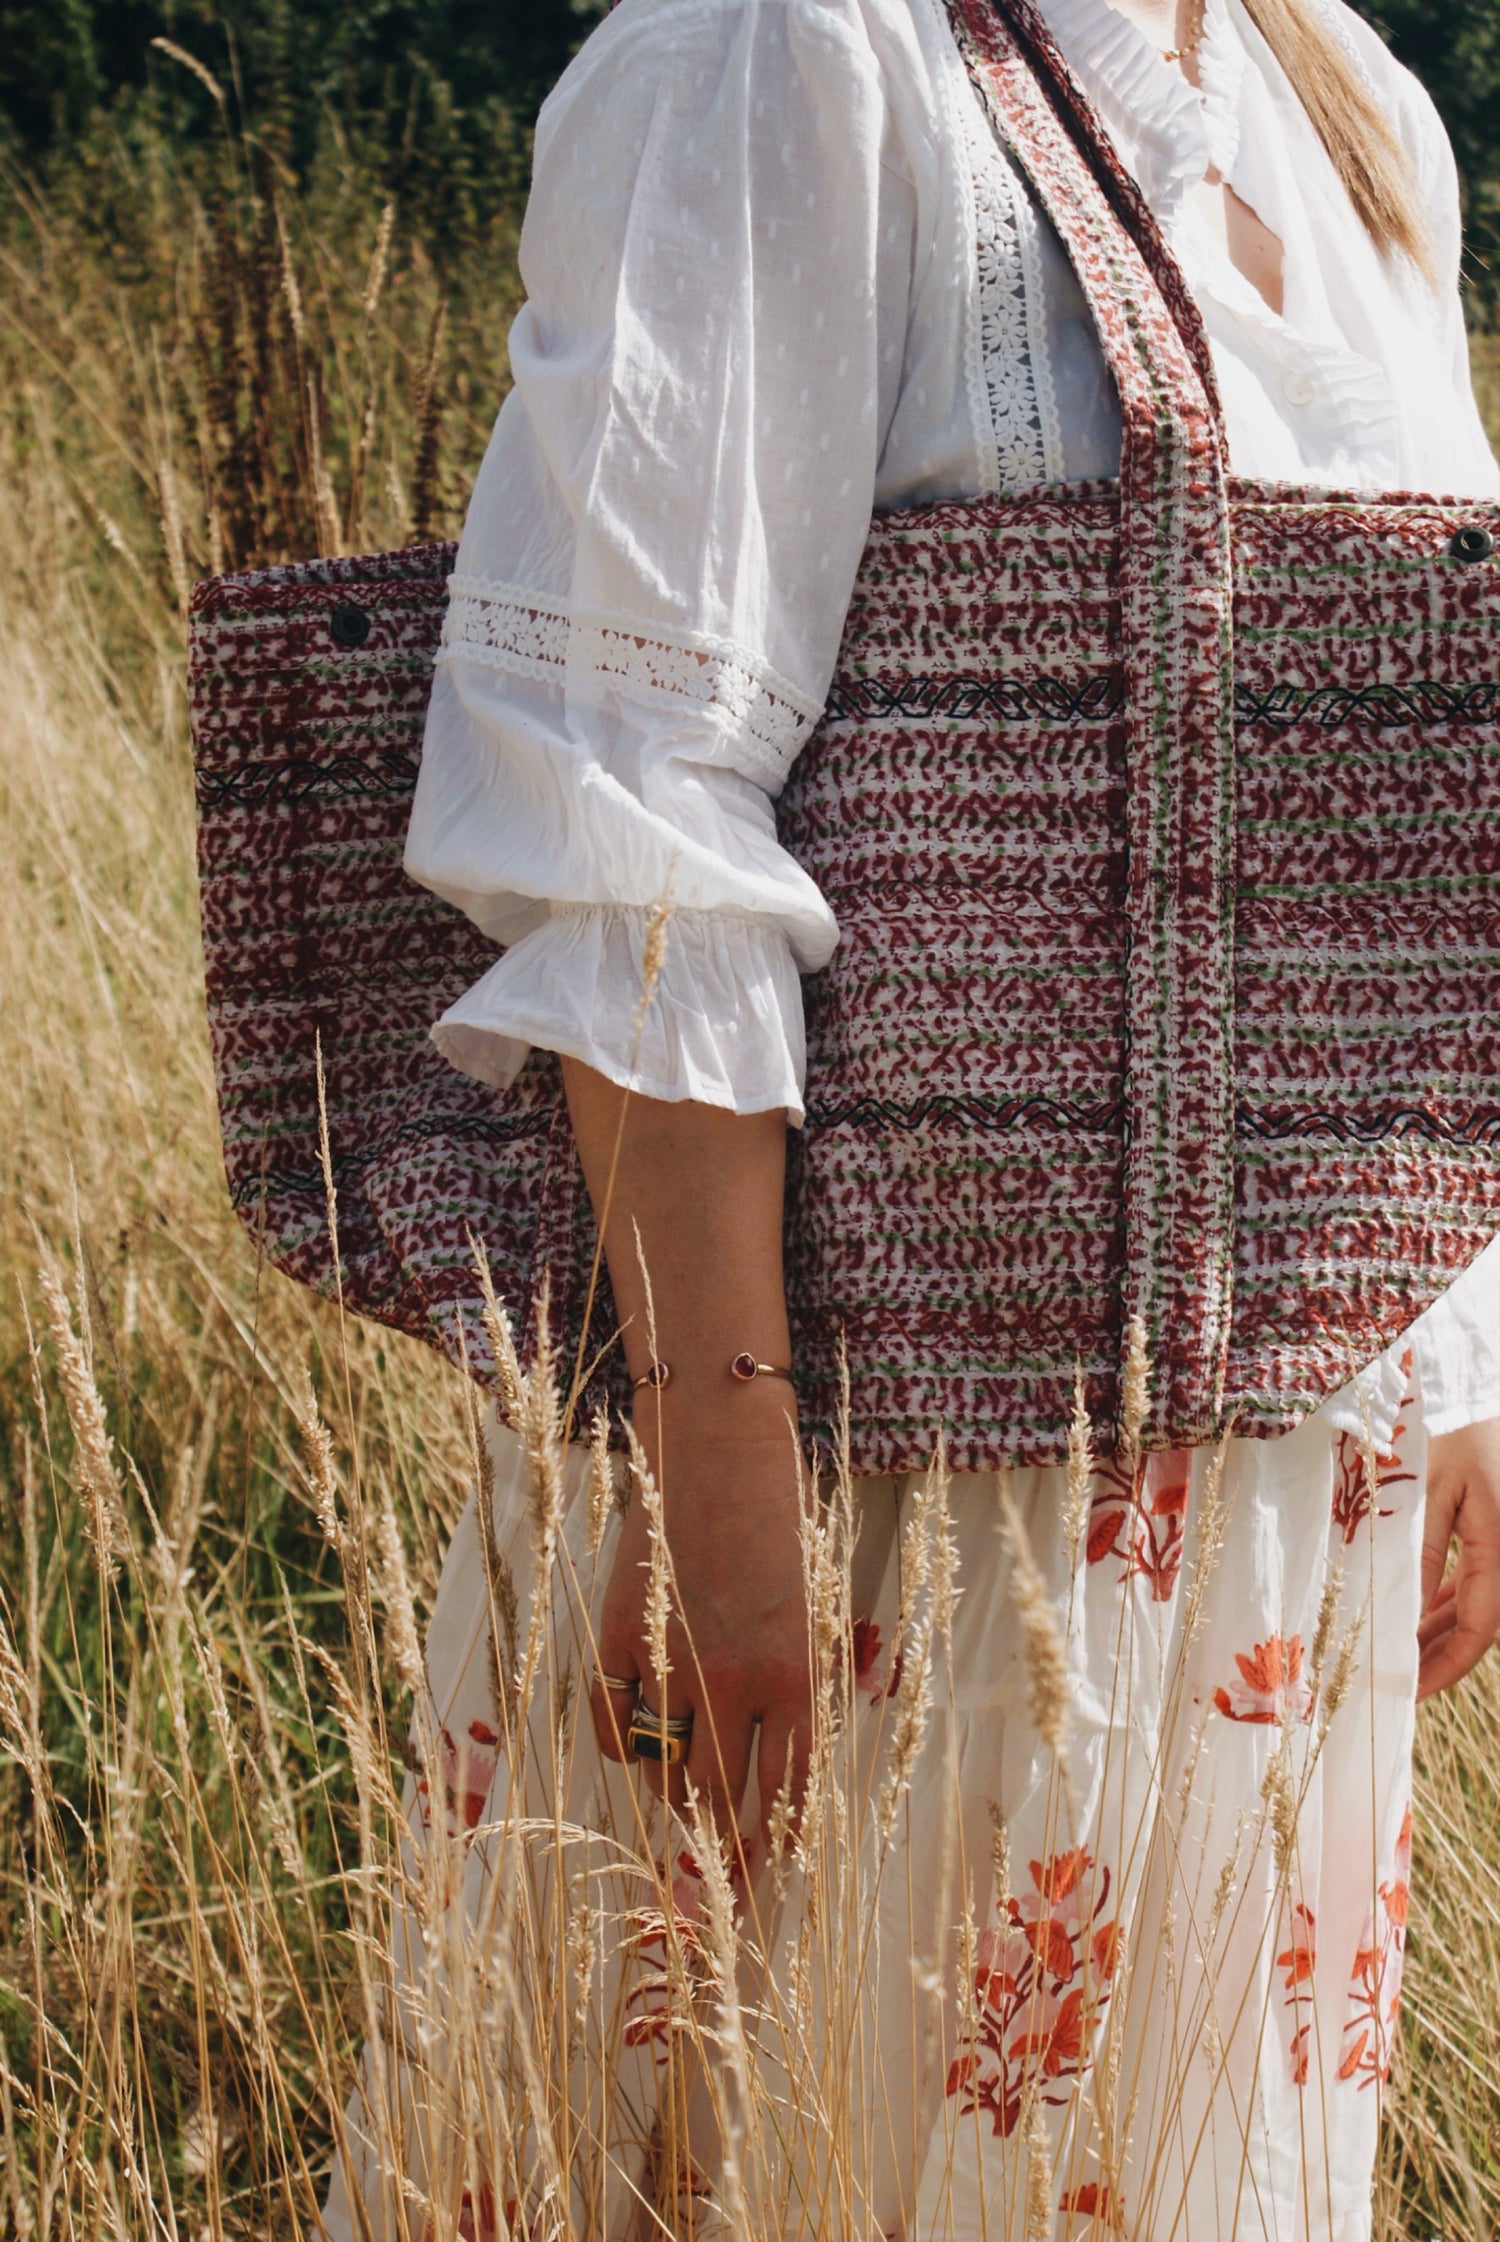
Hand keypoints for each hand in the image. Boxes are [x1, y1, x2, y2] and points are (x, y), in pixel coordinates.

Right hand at [589, 1377, 813, 1845]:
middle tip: (715, 1861)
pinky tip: (640, 1729)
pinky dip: (625, 1742)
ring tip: (682, 1773)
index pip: (790, 1793)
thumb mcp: (812, 1611)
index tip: (767, 1873)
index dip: (776, 1845)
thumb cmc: (779, 1525)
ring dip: (673, 1782)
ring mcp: (669, 1661)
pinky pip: (614, 1730)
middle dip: (718, 1839)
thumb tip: (779, 1781)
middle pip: (719, 1797)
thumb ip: (797, 1692)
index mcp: (797, 1674)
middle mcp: (733, 1679)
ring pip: (663, 1769)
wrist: (717, 1446)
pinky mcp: (618, 1640)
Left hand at [1418, 1416, 1499, 1700]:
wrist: (1470, 1385)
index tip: (1409, 1692)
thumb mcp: (1426, 1491)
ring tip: (1396, 1655)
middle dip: (1437, 1656)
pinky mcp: (1491, 1528)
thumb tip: (1402, 1617)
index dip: (1446, 1667)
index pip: (1478, 1629)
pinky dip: (1443, 1597)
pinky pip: (1471, 1576)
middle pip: (1477, 1622)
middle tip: (1393, 1683)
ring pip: (1474, 1601)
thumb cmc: (1449, 1429)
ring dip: (1438, 1629)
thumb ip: (1419, 1554)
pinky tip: (1415, 1612)